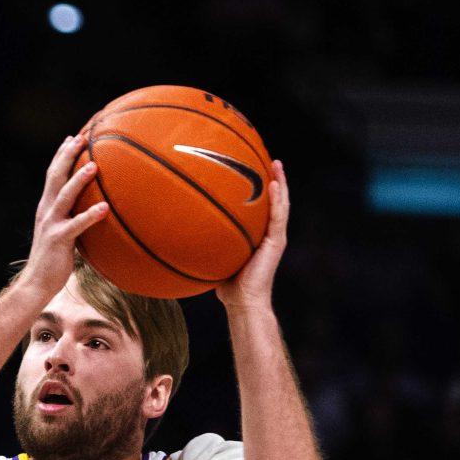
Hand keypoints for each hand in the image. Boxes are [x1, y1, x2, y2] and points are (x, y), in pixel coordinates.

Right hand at [20, 133, 109, 302]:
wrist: (36, 283)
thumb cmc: (53, 259)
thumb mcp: (62, 232)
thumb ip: (72, 218)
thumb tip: (93, 209)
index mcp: (46, 207)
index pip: (53, 175)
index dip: (62, 155)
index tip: (73, 138)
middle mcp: (46, 211)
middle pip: (55, 177)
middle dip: (67, 156)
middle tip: (82, 138)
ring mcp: (51, 224)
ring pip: (64, 196)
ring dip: (79, 180)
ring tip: (94, 166)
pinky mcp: (59, 240)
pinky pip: (77, 225)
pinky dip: (90, 215)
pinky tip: (105, 208)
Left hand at [214, 157, 289, 310]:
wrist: (243, 302)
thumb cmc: (226, 284)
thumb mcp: (215, 254)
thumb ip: (206, 239)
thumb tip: (179, 227)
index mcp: (258, 233)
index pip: (261, 205)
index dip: (259, 186)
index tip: (252, 166)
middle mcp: (269, 232)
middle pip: (274, 199)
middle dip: (272, 177)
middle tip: (268, 157)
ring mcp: (275, 237)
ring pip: (281, 204)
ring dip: (280, 182)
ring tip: (277, 163)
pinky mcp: (277, 242)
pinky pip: (278, 217)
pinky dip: (278, 200)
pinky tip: (274, 184)